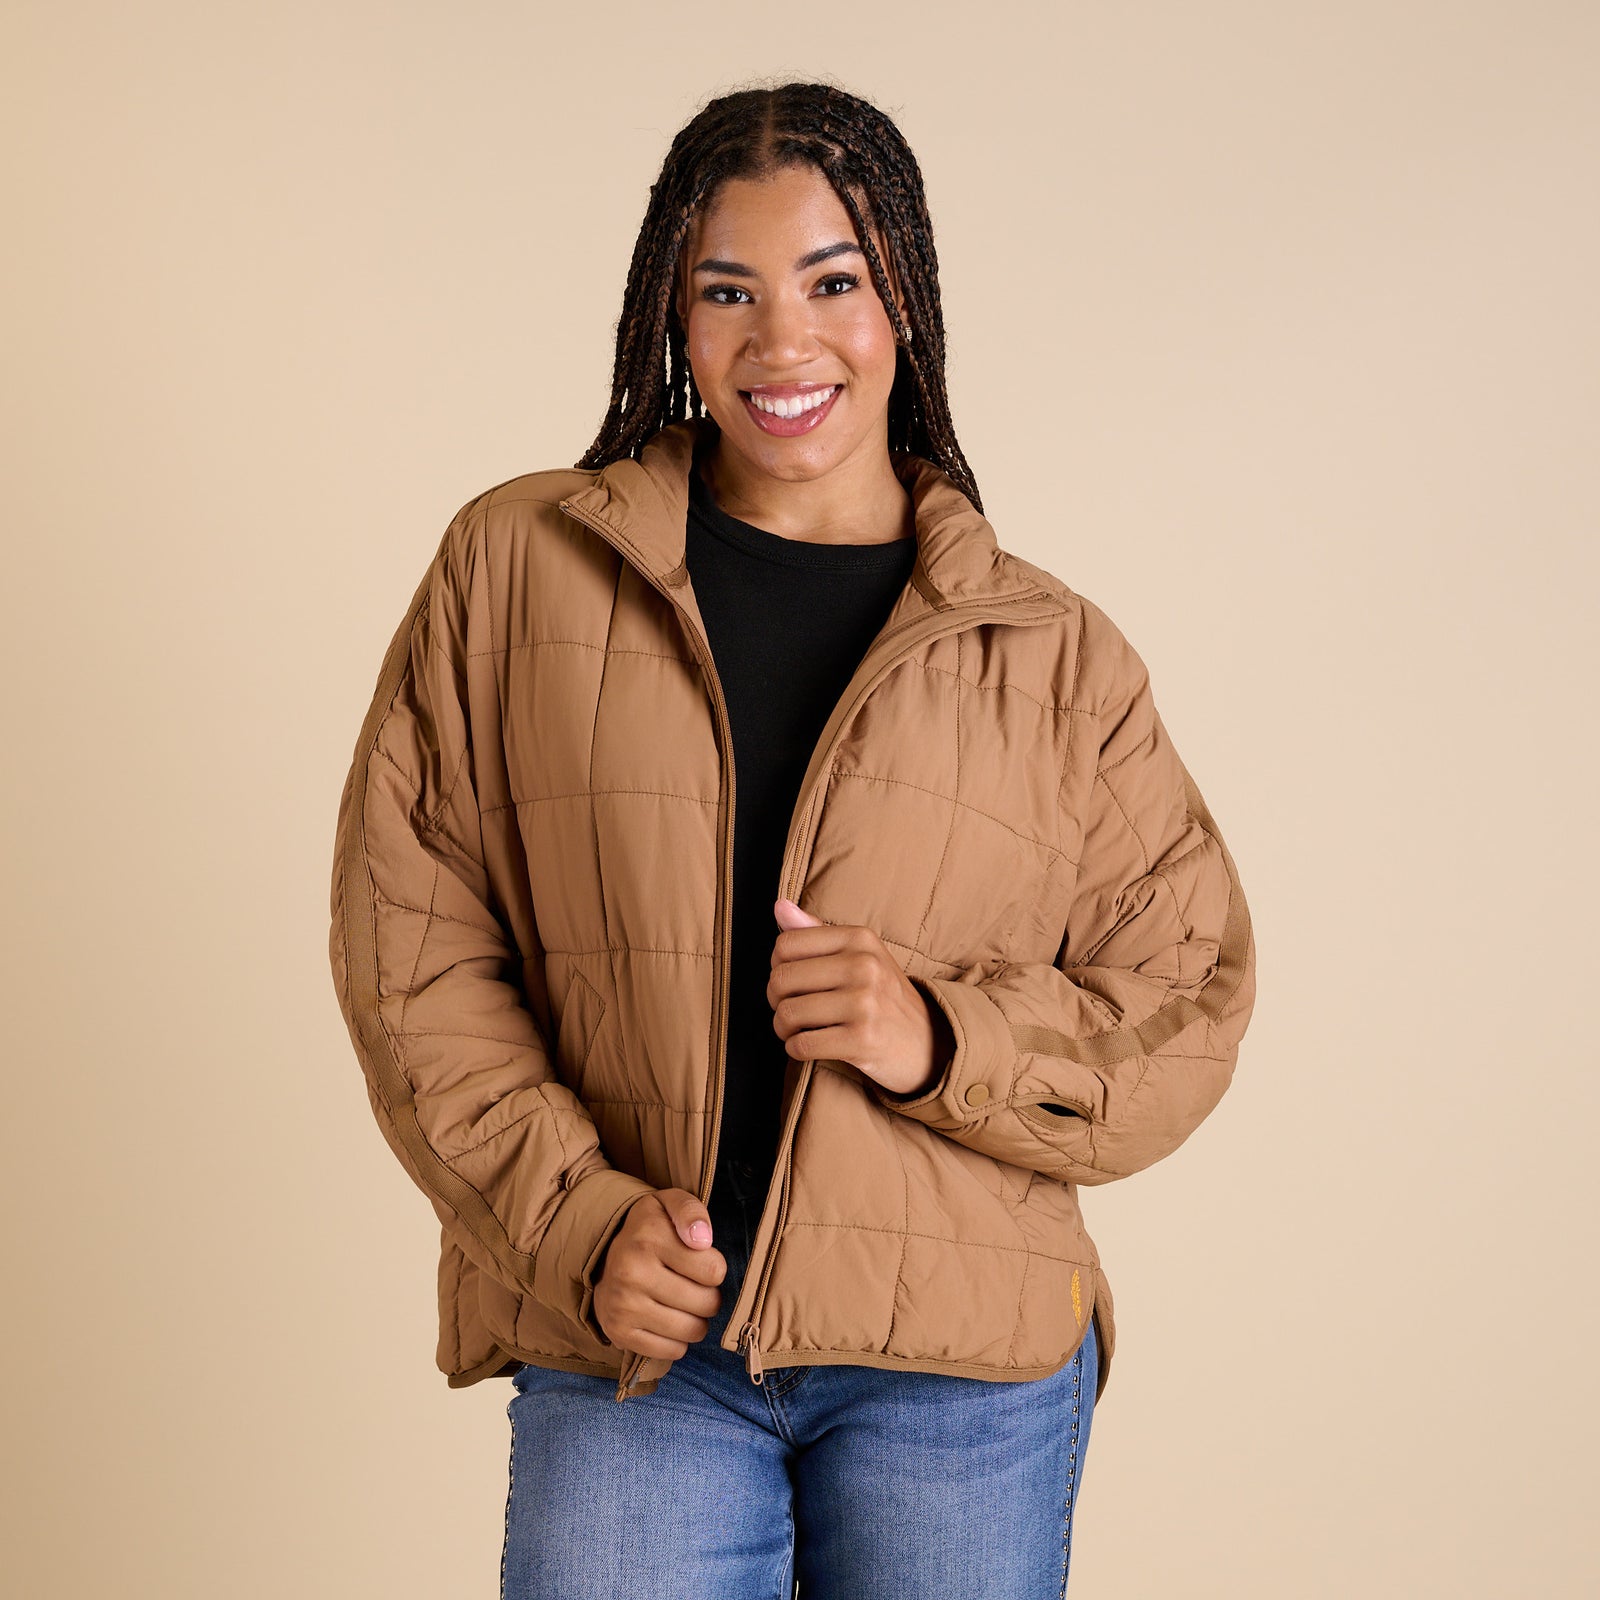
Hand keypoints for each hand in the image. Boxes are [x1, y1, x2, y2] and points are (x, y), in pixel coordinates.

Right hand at [592, 1188, 726, 1359]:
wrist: (603, 1258)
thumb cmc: (650, 1231)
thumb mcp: (669, 1204)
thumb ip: (691, 1211)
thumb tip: (702, 1240)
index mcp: (648, 1237)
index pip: (714, 1270)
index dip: (714, 1267)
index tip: (699, 1261)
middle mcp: (631, 1272)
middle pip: (707, 1303)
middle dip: (709, 1296)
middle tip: (694, 1285)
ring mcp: (623, 1306)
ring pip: (692, 1330)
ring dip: (696, 1320)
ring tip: (684, 1303)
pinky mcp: (620, 1333)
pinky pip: (673, 1351)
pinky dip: (678, 1340)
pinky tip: (667, 1320)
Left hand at [768, 897, 953, 1098]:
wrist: (928, 1043)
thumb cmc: (883, 996)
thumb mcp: (859, 954)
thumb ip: (816, 931)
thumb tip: (779, 907)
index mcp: (860, 939)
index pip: (786, 944)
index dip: (777, 966)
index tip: (792, 981)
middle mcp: (864, 966)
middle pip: (781, 979)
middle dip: (777, 1000)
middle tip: (792, 1009)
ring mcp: (864, 1003)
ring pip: (787, 1014)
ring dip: (783, 1028)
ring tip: (799, 1029)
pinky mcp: (862, 1040)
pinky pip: (801, 1044)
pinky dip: (796, 1048)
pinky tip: (809, 1045)